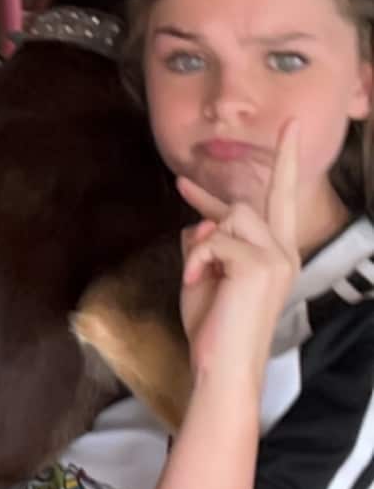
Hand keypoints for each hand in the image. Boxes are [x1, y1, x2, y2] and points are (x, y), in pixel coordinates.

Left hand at [176, 120, 298, 384]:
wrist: (220, 366)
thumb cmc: (212, 328)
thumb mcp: (206, 276)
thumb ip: (207, 244)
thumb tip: (200, 222)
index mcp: (276, 256)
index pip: (279, 205)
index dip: (284, 166)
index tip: (288, 131)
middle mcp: (285, 253)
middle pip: (268, 197)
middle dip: (286, 159)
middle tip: (292, 123)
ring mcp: (277, 257)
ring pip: (233, 216)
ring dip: (205, 243)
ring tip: (200, 275)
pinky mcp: (260, 264)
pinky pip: (213, 239)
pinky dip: (196, 260)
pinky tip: (197, 283)